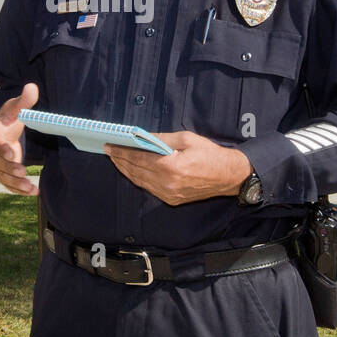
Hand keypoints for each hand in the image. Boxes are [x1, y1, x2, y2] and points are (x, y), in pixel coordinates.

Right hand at [0, 83, 39, 195]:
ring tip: (30, 187)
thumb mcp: (13, 109)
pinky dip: (18, 190)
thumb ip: (23, 101)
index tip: (11, 152)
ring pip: (1, 176)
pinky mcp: (0, 174)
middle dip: (9, 168)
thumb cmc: (4, 121)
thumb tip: (32, 87)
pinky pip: (7, 184)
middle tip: (22, 172)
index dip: (2, 148)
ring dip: (15, 183)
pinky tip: (32, 192)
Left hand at [105, 131, 252, 205]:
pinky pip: (149, 188)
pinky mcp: (172, 200)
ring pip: (140, 181)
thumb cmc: (209, 154)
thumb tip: (143, 137)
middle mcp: (166, 183)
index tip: (110, 145)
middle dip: (120, 160)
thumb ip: (162, 139)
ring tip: (116, 160)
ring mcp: (168, 194)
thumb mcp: (187, 139)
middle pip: (135, 171)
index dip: (122, 151)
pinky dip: (138, 179)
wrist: (228, 176)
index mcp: (169, 166)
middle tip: (109, 151)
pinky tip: (132, 171)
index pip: (138, 158)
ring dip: (126, 170)